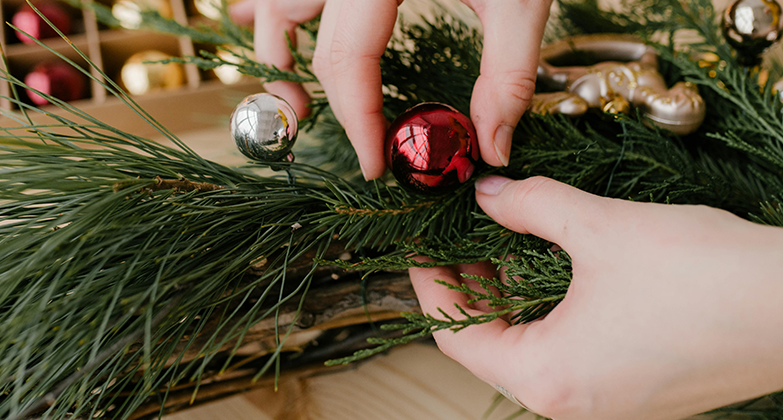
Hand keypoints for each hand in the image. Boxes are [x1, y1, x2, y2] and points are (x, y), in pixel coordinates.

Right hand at [230, 0, 551, 178]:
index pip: (348, 61)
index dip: (357, 122)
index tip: (375, 167)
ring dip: (274, 38)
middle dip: (303, 86)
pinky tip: (279, 25)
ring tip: (292, 81)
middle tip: (326, 128)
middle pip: (291, 27)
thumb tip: (491, 148)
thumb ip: (508, 73)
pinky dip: (280, 4)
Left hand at [410, 176, 782, 418]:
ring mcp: (618, 411)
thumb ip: (531, 208)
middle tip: (469, 237)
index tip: (426, 240)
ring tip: (517, 247)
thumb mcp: (601, 228)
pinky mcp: (653, 398)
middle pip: (495, 352)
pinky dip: (562, 321)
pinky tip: (574, 275)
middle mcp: (578, 410)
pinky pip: (583, 362)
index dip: (433, 284)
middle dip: (475, 291)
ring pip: (541, 357)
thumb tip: (488, 193)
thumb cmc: (706, 272)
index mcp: (549, 380)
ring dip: (520, 304)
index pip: (457, 337)